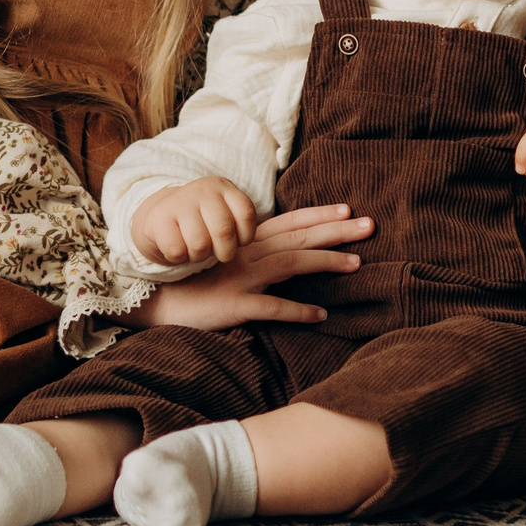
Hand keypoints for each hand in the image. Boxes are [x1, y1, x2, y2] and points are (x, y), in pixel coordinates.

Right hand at [125, 203, 371, 331]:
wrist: (155, 298)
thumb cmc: (192, 281)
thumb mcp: (224, 261)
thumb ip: (254, 256)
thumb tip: (287, 255)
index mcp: (245, 242)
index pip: (289, 222)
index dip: (320, 215)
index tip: (348, 210)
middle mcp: (247, 254)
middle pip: (299, 237)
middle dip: (337, 230)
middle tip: (370, 225)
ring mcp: (241, 278)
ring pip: (291, 264)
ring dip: (326, 261)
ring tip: (357, 263)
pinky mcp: (234, 305)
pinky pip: (271, 307)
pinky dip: (298, 311)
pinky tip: (321, 315)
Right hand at [130, 177, 258, 265]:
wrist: (157, 220)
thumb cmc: (201, 225)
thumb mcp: (225, 216)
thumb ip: (245, 224)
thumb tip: (290, 238)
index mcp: (224, 188)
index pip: (246, 214)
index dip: (244, 237)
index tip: (237, 242)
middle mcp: (202, 190)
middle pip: (224, 231)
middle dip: (224, 253)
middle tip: (217, 254)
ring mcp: (179, 202)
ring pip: (200, 244)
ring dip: (199, 256)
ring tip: (195, 250)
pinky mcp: (158, 219)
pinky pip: (177, 250)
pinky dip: (179, 258)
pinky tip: (177, 248)